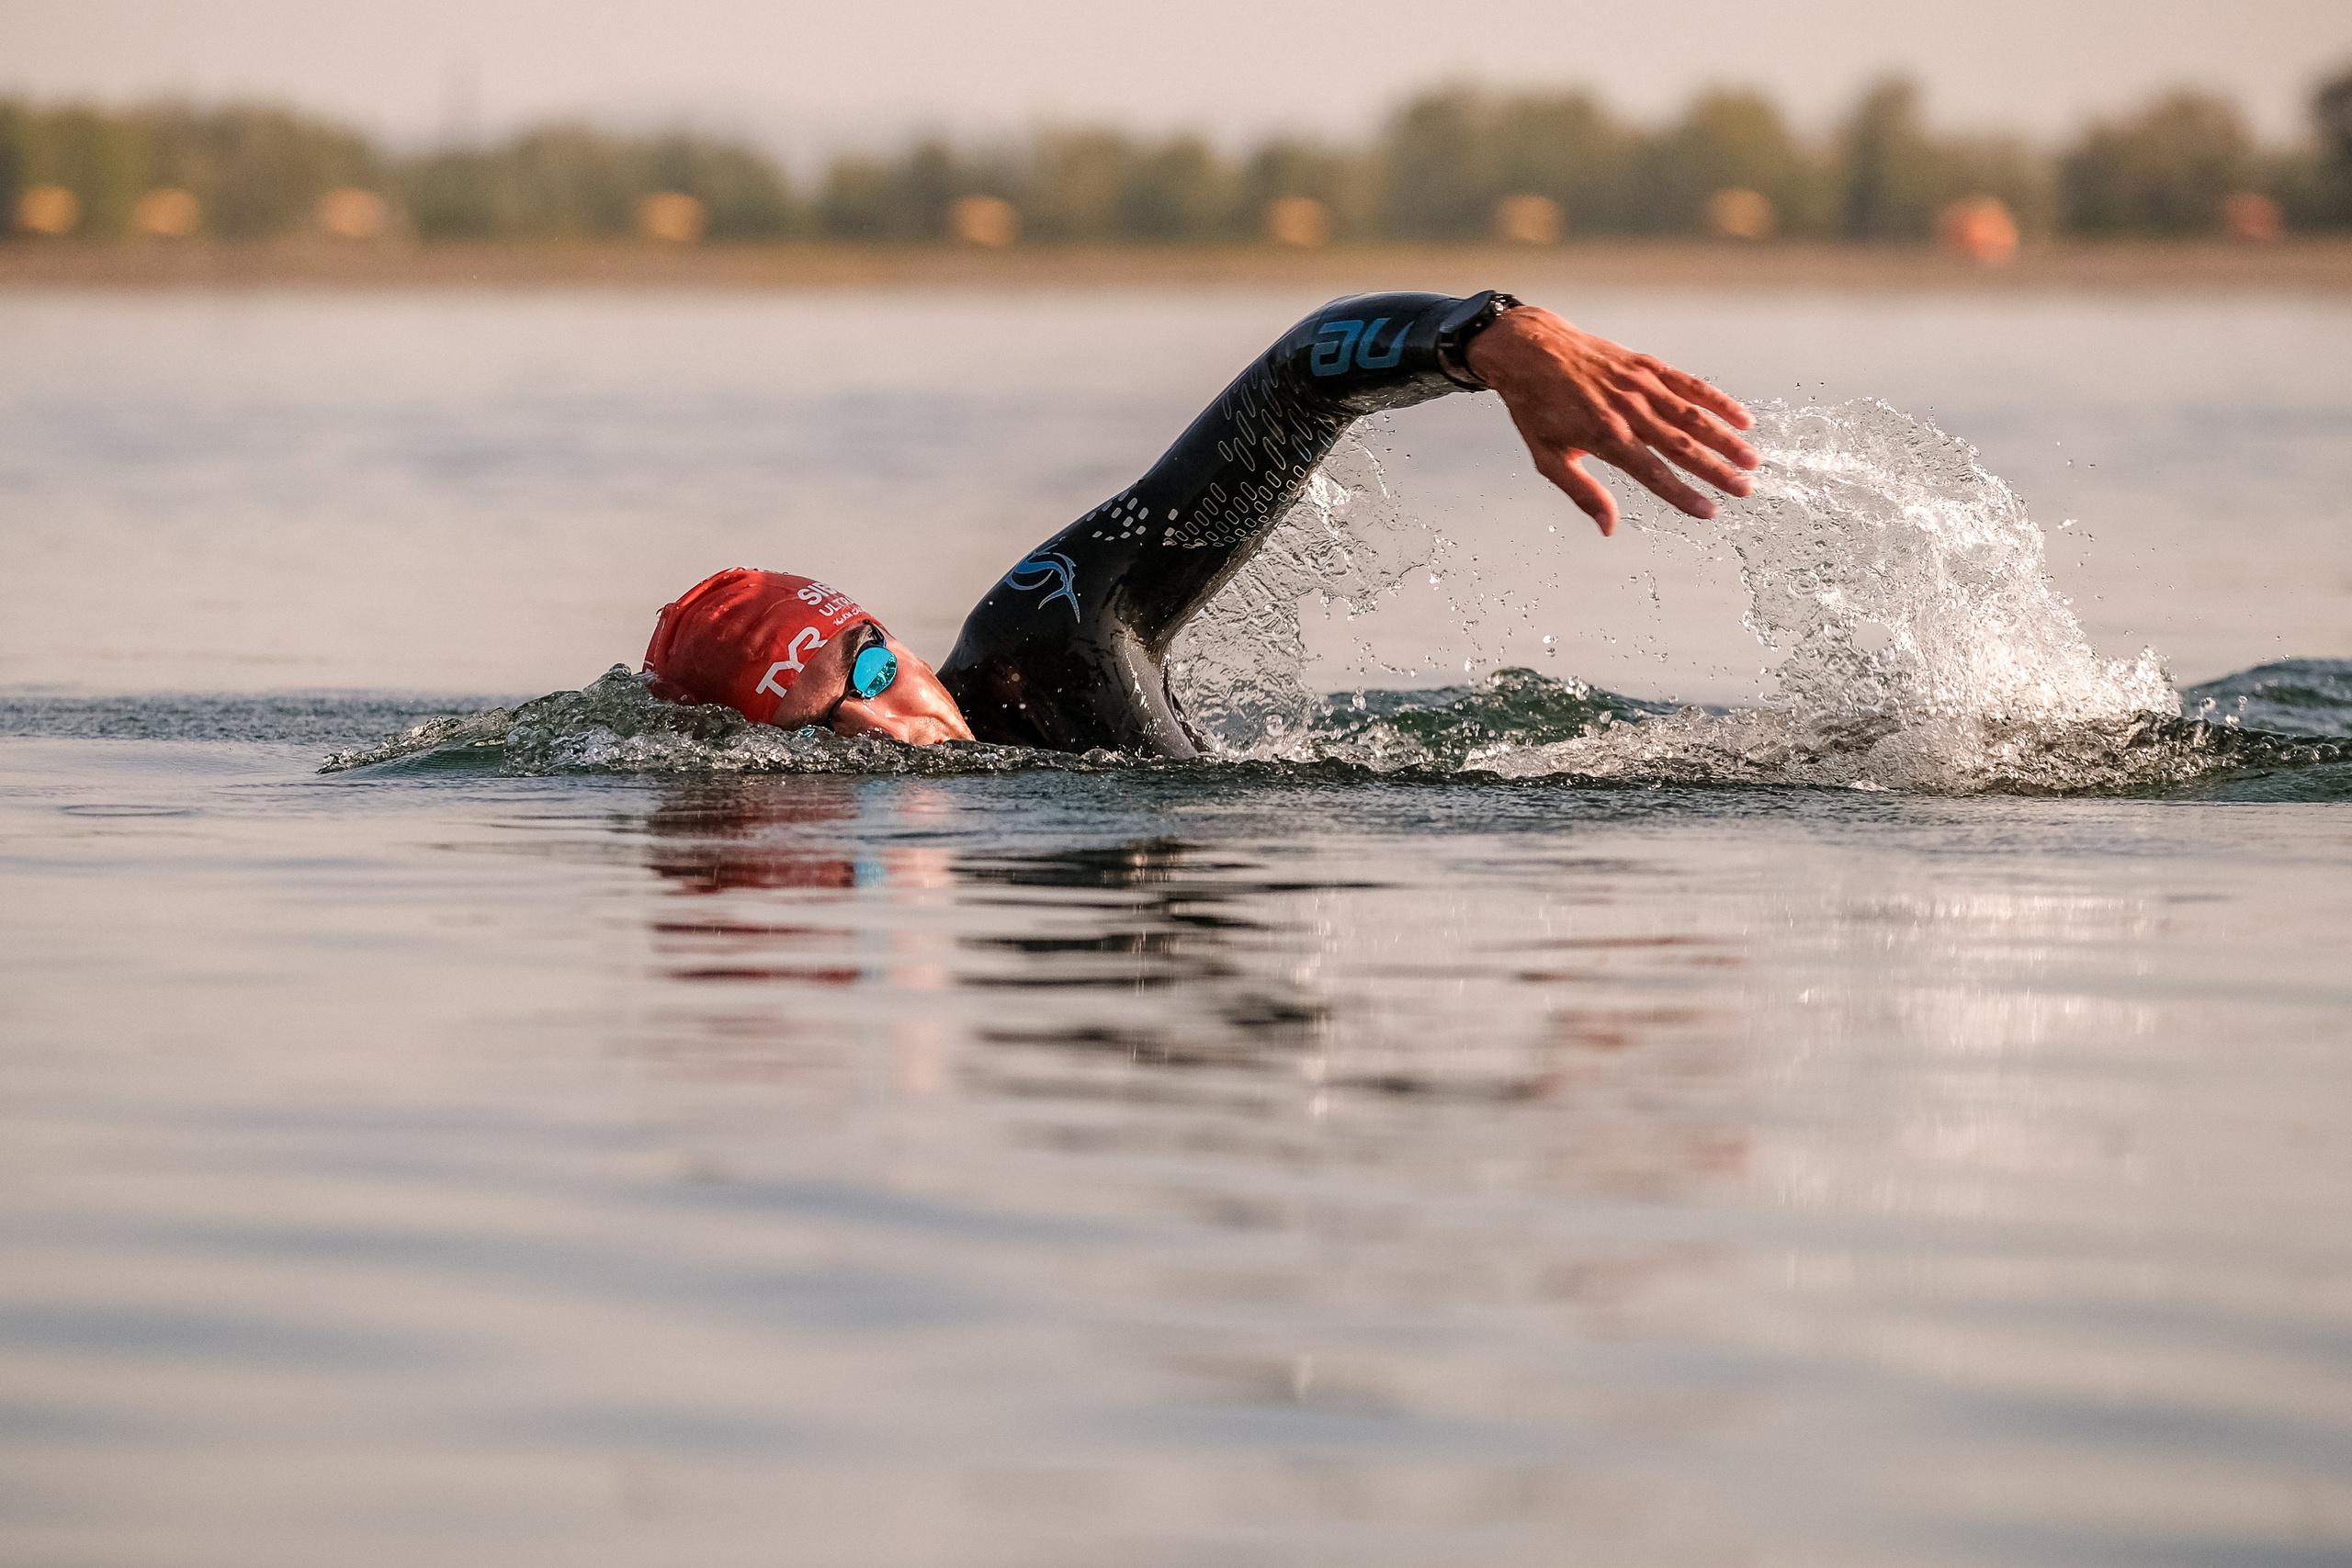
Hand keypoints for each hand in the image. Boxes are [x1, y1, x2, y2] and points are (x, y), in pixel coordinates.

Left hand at [1464, 306, 1757, 535]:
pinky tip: (1741, 418)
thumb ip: (1583, 492)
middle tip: (1745, 490)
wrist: (1531, 349)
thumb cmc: (1537, 407)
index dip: (1683, 495)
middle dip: (1717, 470)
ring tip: (1752, 460)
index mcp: (1605, 437)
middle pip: (1682, 446)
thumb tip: (1609, 527)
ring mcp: (1641, 385)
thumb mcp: (1548, 458)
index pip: (1653, 473)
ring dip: (1725, 439)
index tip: (1710, 512)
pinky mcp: (1647, 366)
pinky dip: (1718, 401)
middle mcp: (1628, 411)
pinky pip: (1689, 384)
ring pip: (1693, 415)